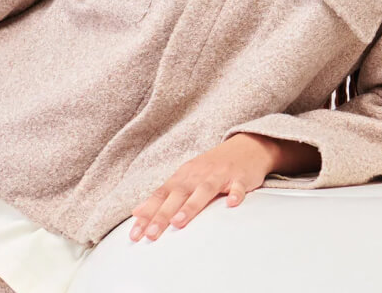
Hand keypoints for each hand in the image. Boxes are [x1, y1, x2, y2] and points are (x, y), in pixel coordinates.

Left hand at [128, 134, 275, 241]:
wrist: (246, 146)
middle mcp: (198, 175)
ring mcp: (219, 175)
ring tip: (178, 222)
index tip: (135, 234)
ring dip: (190, 206)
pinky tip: (232, 204)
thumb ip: (163, 195)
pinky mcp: (240, 177)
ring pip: (204, 190)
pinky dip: (235, 194)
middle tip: (151, 234)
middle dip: (163, 215)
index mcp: (183, 176)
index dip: (147, 214)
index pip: (161, 196)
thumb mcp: (185, 177)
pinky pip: (238, 186)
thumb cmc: (213, 167)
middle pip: (178, 194)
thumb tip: (137, 211)